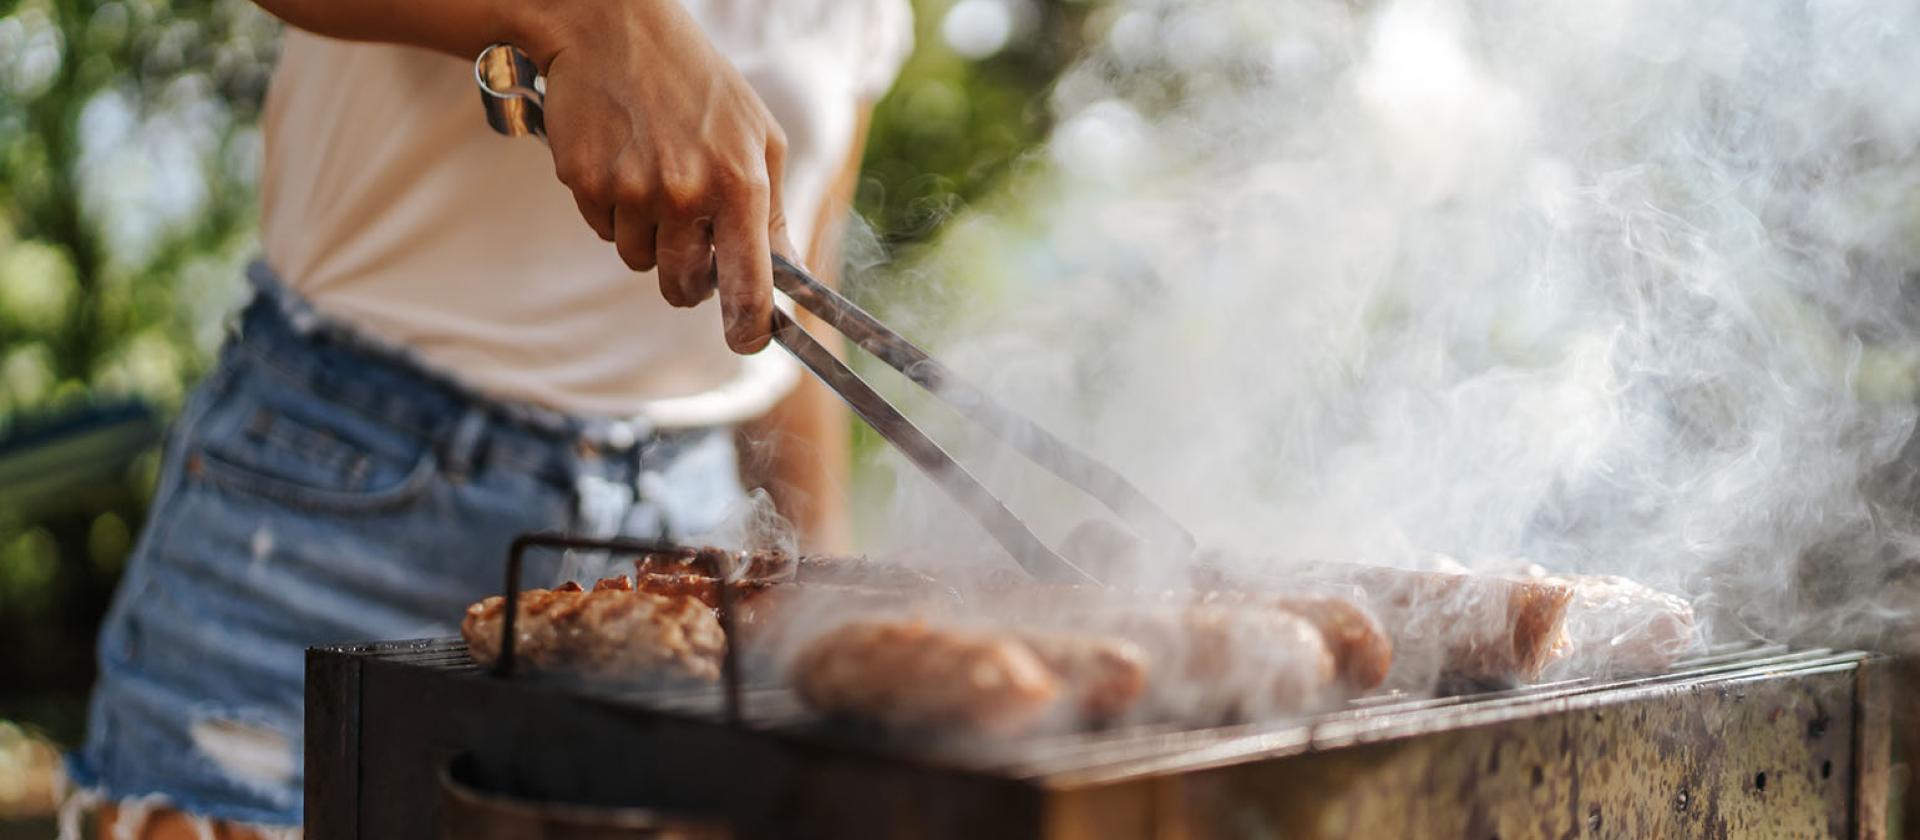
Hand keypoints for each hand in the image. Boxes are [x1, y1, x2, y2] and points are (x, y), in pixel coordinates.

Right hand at [524, 1, 790, 352]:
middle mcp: (686, 193)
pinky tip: (622, 160)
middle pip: (682, 287)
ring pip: (638, 259)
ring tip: (653, 173)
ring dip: (647, 234)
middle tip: (688, 232)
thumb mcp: (758, 136)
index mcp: (740, 185)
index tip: (747, 341)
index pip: (749, 284)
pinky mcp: (584, 182)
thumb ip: (773, 211)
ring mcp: (631, 190)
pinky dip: (612, 208)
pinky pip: (602, 229)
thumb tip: (788, 275)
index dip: (749, 327)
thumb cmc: (698, 84)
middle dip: (687, 277)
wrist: (612, 28)